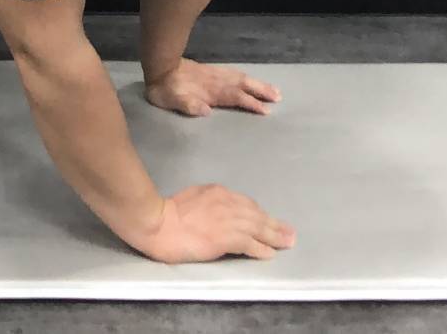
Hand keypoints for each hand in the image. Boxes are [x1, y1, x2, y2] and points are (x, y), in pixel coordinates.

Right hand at [140, 183, 296, 264]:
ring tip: (287, 242)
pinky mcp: (227, 238)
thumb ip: (207, 202)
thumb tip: (215, 212)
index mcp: (217, 192)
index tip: (266, 220)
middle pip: (256, 214)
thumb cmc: (167, 212)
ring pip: (258, 228)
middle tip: (289, 232)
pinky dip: (262, 249)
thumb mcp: (191, 197)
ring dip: (274, 236)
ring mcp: (228, 220)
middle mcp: (227, 203)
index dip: (258, 214)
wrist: (158, 223)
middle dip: (274, 224)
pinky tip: (270, 254)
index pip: (244, 203)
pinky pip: (250, 244)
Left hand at [142, 57, 281, 117]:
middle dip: (261, 91)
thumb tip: (206, 111)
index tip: (265, 110)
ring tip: (274, 90)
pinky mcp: (212, 72)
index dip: (250, 103)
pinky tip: (251, 80)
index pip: (235, 97)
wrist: (159, 67)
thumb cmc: (165, 90)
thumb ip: (188, 106)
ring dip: (258, 84)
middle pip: (243, 85)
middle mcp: (217, 82)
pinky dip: (247, 78)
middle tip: (279, 97)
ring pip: (241, 78)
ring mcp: (215, 75)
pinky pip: (234, 73)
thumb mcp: (171, 101)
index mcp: (210, 91)